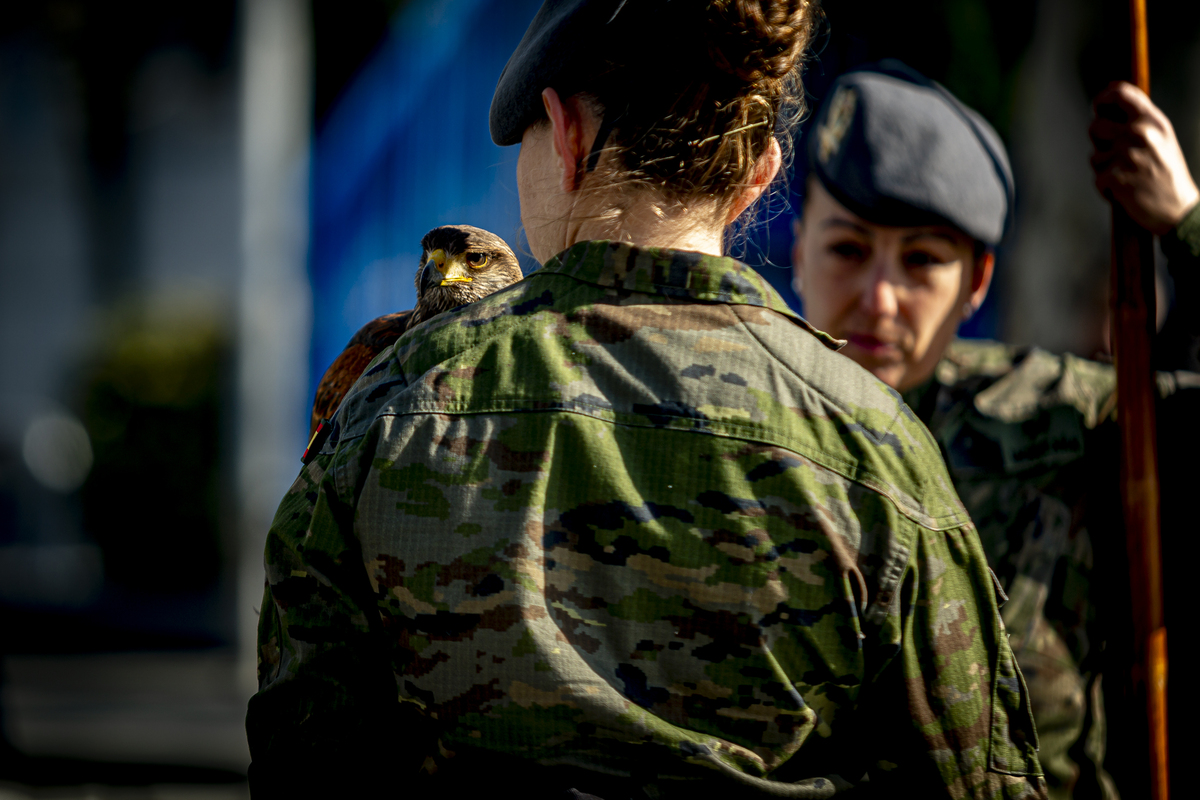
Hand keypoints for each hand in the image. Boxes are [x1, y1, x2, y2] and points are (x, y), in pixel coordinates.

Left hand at [1090, 81, 1198, 234]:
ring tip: (1128, 175)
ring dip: (1105, 168)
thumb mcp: (1161, 137)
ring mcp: (1127, 155)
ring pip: (1094, 156)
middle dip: (1100, 142)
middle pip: (1095, 126)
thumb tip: (1107, 106)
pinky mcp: (1117, 178)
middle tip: (1119, 156)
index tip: (1097, 106)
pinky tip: (1125, 190)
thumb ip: (1138, 120)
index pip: (1120, 94)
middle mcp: (1140, 133)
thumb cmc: (1166, 173)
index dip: (1103, 98)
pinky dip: (1107, 188)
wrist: (1179, 209)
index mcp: (1152, 120)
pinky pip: (1097, 179)